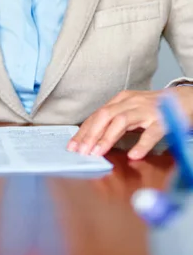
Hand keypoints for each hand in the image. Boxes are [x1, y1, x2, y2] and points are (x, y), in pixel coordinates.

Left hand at [66, 87, 192, 159]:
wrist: (184, 99)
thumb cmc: (154, 108)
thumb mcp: (131, 110)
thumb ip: (115, 120)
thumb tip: (94, 137)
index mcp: (121, 100)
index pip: (97, 115)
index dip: (83, 131)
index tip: (72, 146)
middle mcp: (131, 102)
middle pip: (105, 116)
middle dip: (90, 134)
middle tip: (81, 151)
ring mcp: (146, 110)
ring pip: (122, 121)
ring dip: (107, 138)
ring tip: (98, 153)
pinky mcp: (162, 120)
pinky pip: (151, 133)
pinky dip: (142, 144)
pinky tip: (134, 155)